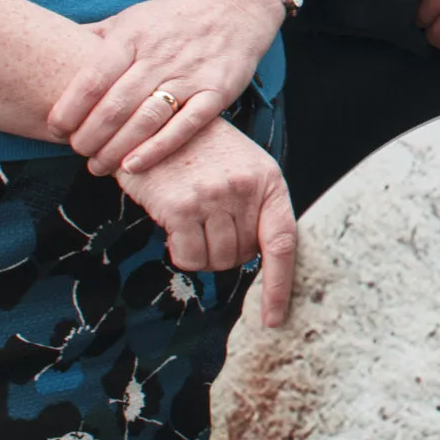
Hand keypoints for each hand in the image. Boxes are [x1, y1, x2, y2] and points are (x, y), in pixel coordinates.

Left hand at [49, 0, 285, 175]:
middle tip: (76, 152)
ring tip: (98, 166)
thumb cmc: (175, 15)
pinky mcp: (217, 92)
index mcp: (132, 36)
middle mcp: (159, 56)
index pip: (92, 78)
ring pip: (146, 119)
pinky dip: (157, 149)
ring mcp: (190, 75)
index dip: (69, 108)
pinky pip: (185, 126)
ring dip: (117, 148)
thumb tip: (50, 46)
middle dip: (89, 136)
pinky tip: (133, 166)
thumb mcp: (133, 16)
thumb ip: (96, 37)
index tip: (54, 128)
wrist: (236, 2)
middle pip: (115, 105)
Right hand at [117, 117, 301, 324]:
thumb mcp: (245, 168)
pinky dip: (181, 252)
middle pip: (242, 256)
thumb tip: (261, 261)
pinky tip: (174, 225)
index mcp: (269, 181)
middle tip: (209, 224)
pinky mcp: (180, 207)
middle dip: (226, 252)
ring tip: (193, 219)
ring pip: (215, 260)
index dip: (278, 286)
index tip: (273, 319)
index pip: (283, 243)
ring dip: (203, 252)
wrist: (156, 119)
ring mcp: (213, 197)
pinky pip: (188, 257)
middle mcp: (245, 189)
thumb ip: (257, 208)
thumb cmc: (204, 150)